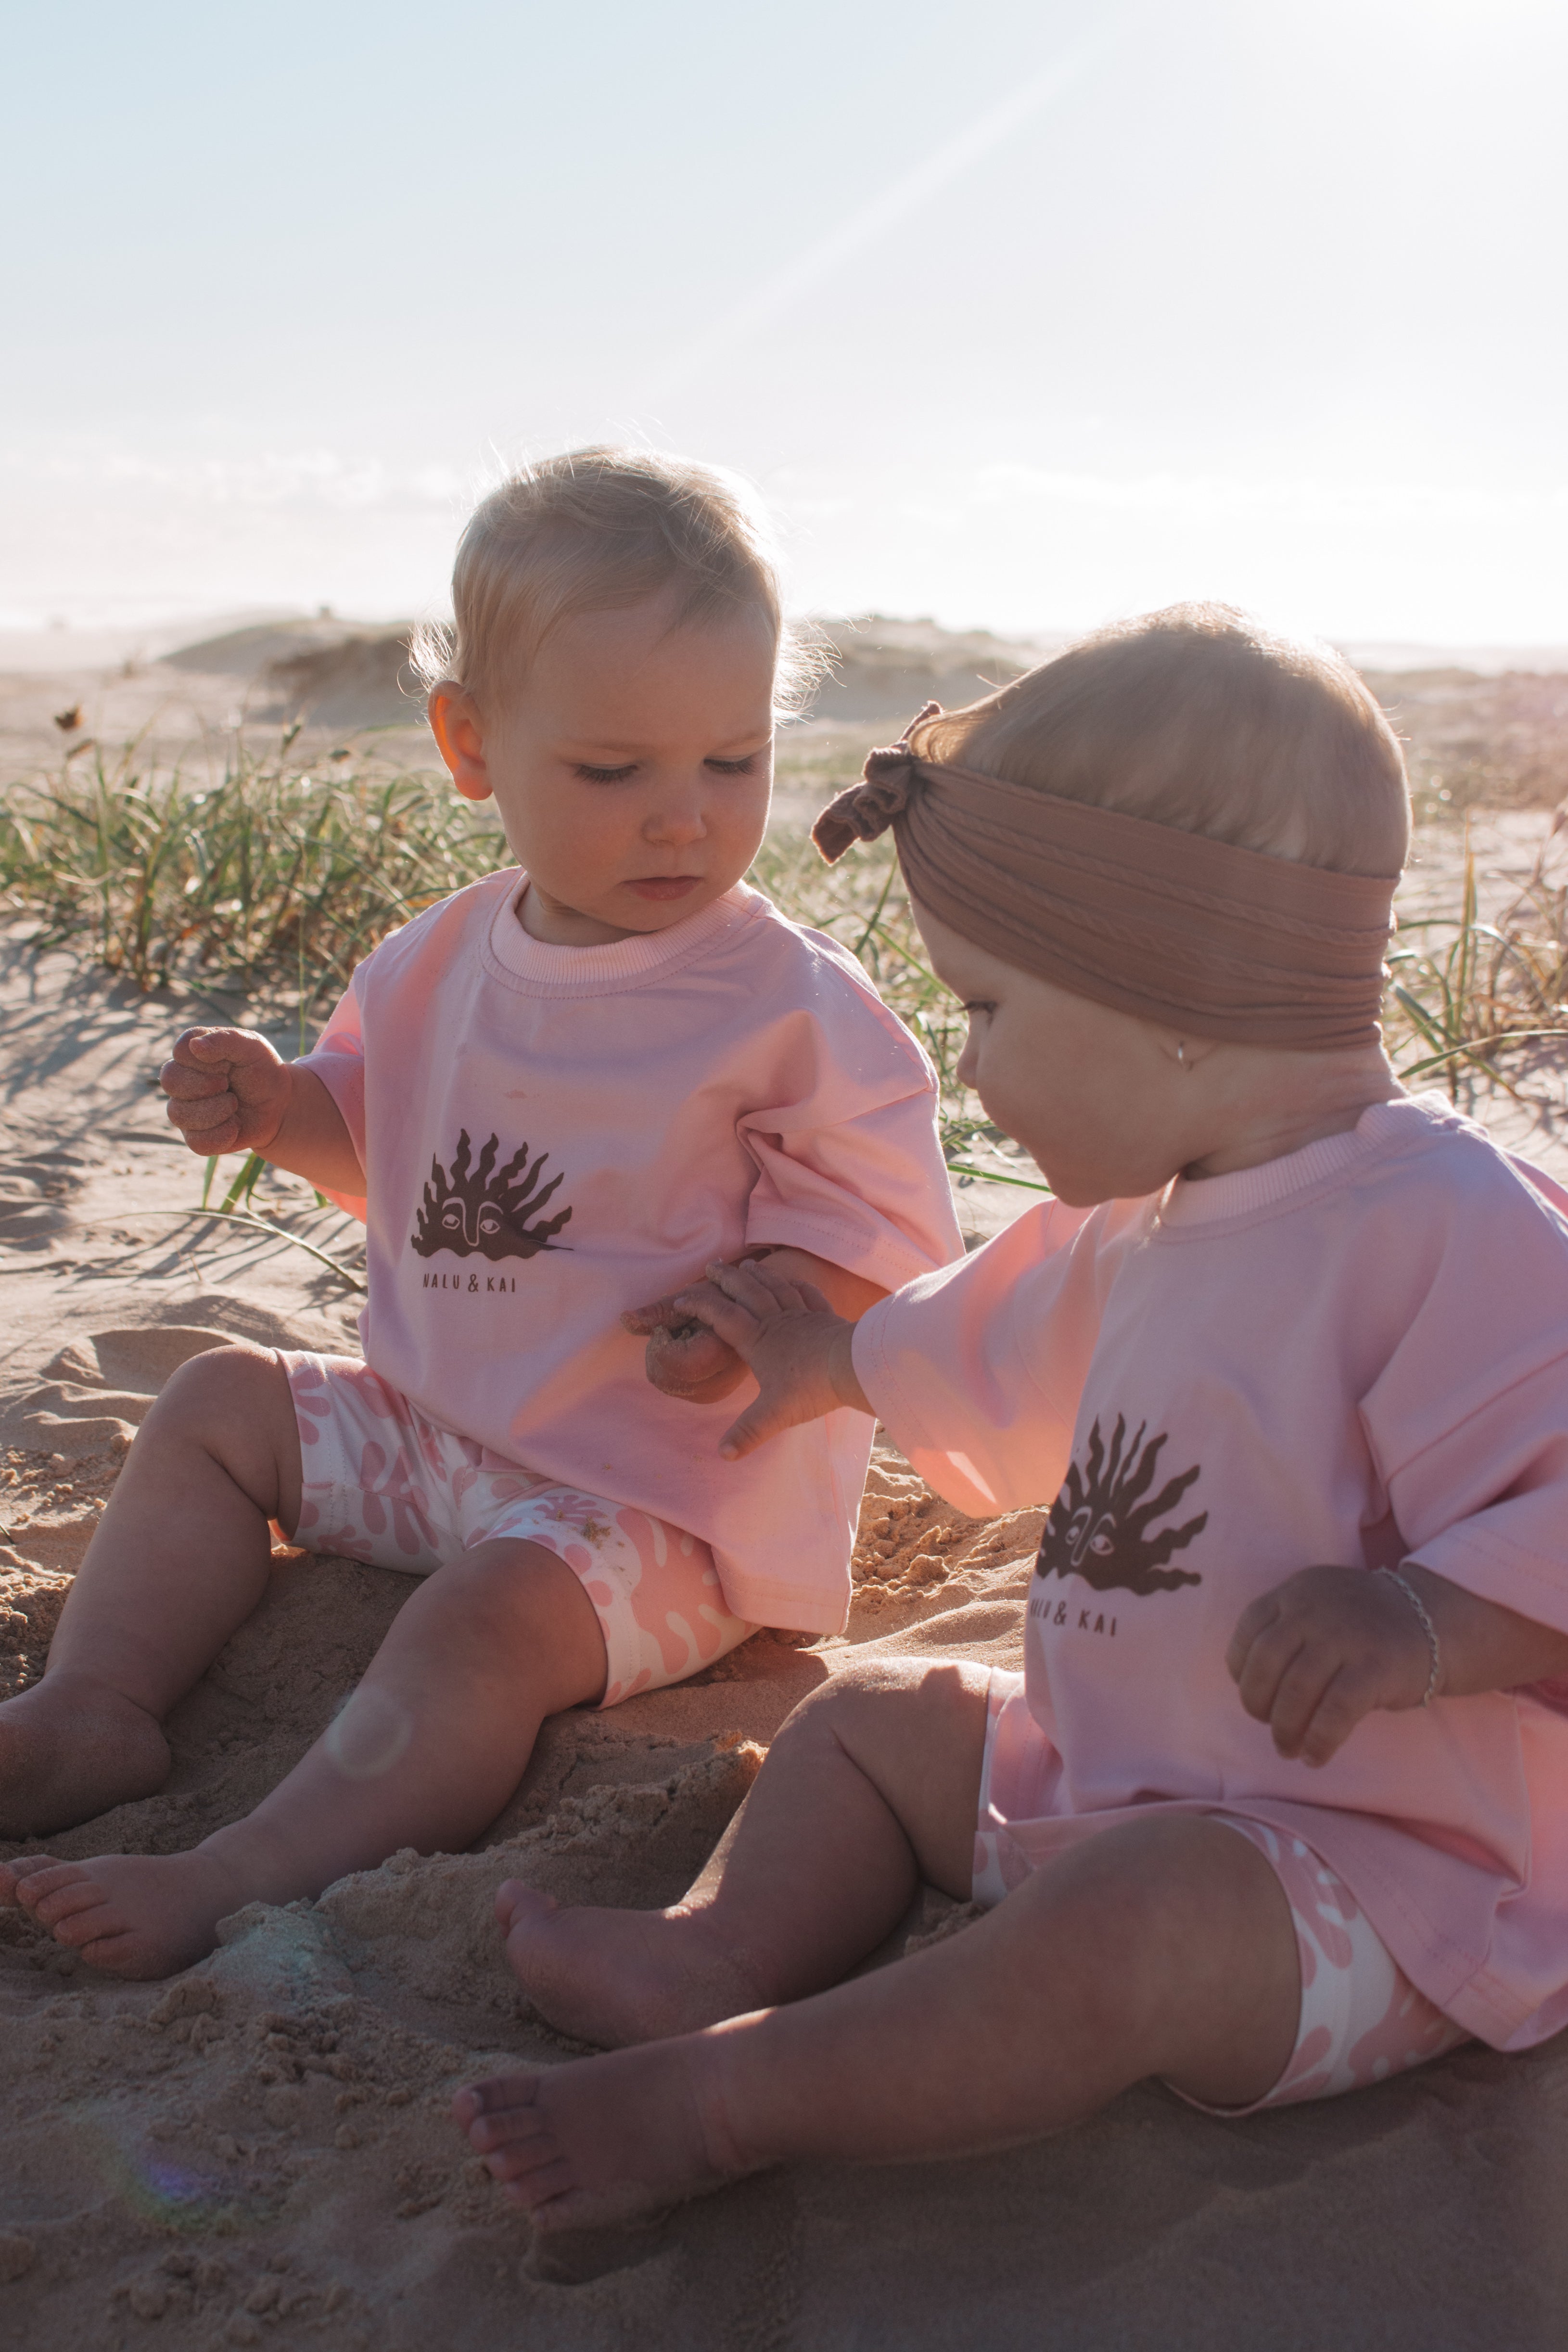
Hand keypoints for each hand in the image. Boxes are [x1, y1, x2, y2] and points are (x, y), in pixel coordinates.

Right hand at [160, 1027, 292, 1157]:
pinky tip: (235, 1125)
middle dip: (206, 1085)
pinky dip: (223, 1135)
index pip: (181, 1050)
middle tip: (228, 1085)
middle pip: (170, 1080)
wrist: (278, 1106)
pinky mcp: (195, 1137)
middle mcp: (181, 1080)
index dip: (207, 1060)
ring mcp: (184, 1109)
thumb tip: (196, 1046)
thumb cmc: (262, 1071)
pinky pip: (197, 1142)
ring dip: (216, 1111)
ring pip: (179, 1114)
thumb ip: (226, 1040)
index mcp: (192, 1052)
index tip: (228, 1064)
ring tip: (234, 1105)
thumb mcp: (254, 1047)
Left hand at [622, 1281, 749, 1403]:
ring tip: (688, 1340)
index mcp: (720, 1353)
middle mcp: (722, 1381)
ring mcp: (718, 1391)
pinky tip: (690, 1352)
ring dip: (667, 1362)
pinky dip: (674, 1370)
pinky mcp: (713, 1394)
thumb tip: (626, 1320)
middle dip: (661, 1353)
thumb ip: (658, 1311)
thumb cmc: (724, 1298)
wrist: (754, 1313)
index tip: (676, 1325)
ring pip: (668, 1386)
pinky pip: (677, 1388)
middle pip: (664, 1380)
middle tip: (679, 1331)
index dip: (663, 1342)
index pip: (672, 1364)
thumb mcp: (692, 1296)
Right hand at [665, 1258, 867, 1458]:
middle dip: (727, 1278)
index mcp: (757, 1341)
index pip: (722, 1317)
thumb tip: (723, 1454)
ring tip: (747, 1266)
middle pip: (747, 1293)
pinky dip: (798, 1285)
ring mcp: (802, 1316)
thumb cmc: (811, 1387)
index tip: (681, 1297)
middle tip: (712, 1265)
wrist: (853, 1367)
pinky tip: (794, 1281)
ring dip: (759, 1276)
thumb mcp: (774, 1415)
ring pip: (775, 1289)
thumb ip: (747, 1433)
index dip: (700, 1305)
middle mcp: (776, 1322)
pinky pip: (808, 1296)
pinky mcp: (825, 1318)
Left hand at [1227, 1565, 1436, 1766]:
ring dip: (1284, 1729)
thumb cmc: (1362, 1626)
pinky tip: (1315, 1757)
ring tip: (1287, 1748)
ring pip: (1296, 1691)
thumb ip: (1285, 1630)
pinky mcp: (1375, 1668)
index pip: (1249, 1629)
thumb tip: (1249, 1685)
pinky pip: (1334, 1713)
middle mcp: (1316, 1609)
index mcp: (1297, 1592)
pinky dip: (1319, 1741)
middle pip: (1266, 1663)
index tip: (1248, 1690)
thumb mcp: (1319, 1607)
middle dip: (1257, 1702)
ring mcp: (1346, 1637)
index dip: (1240, 1667)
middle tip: (1266, 1725)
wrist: (1431, 1621)